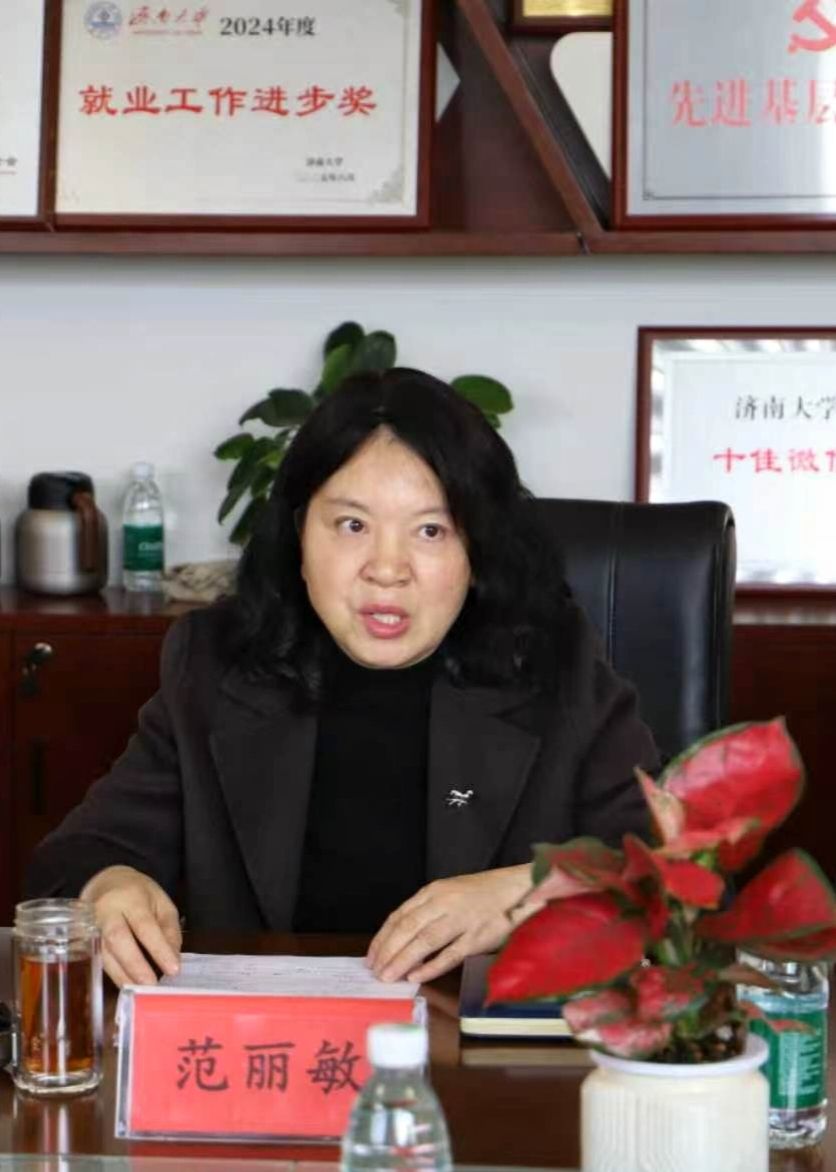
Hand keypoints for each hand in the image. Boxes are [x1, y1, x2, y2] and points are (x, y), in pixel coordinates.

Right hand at [80, 865, 180, 987]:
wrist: (105, 883)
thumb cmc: (138, 894)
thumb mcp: (161, 902)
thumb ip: (169, 929)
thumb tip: (173, 958)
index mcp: (131, 897)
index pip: (145, 925)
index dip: (159, 949)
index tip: (173, 969)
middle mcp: (106, 910)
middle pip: (118, 938)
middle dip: (135, 965)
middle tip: (152, 985)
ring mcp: (90, 925)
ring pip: (104, 953)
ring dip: (122, 975)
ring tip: (140, 991)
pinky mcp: (82, 939)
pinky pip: (97, 960)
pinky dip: (113, 974)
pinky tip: (126, 986)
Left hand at [366, 865, 538, 983]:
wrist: (517, 888)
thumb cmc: (481, 894)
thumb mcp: (449, 893)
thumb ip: (428, 913)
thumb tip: (402, 940)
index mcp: (434, 892)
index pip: (400, 915)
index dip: (383, 938)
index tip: (371, 956)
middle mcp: (444, 903)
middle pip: (408, 928)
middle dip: (388, 951)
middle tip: (376, 972)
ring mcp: (461, 919)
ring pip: (425, 940)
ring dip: (403, 960)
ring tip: (388, 976)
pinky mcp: (478, 936)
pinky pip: (451, 954)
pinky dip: (432, 967)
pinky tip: (417, 977)